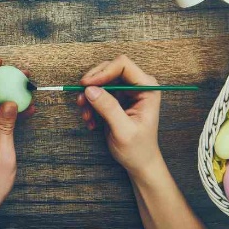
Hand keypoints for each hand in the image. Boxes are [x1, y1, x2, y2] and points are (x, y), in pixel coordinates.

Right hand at [77, 56, 160, 177]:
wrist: (139, 162)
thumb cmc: (138, 149)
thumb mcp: (123, 130)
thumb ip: (109, 108)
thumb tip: (90, 90)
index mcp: (147, 89)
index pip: (123, 65)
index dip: (103, 72)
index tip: (87, 85)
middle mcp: (137, 85)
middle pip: (109, 69)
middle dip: (93, 84)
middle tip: (81, 99)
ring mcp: (126, 91)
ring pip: (100, 81)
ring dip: (89, 96)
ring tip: (86, 115)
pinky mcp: (116, 98)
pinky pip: (97, 92)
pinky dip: (90, 104)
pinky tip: (90, 120)